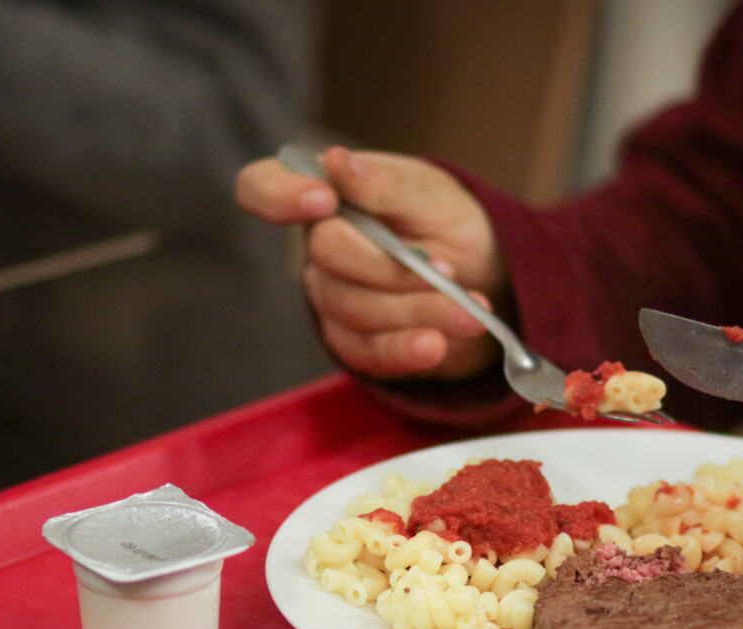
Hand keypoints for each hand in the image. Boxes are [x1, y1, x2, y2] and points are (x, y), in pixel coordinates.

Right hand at [234, 145, 505, 380]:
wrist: (480, 273)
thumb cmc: (443, 218)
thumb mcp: (428, 192)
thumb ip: (384, 182)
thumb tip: (338, 161)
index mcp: (324, 192)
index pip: (262, 187)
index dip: (277, 195)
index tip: (324, 199)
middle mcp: (317, 246)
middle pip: (328, 257)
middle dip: (392, 267)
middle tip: (449, 272)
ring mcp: (329, 297)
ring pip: (355, 310)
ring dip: (417, 311)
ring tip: (469, 311)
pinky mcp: (351, 343)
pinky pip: (366, 353)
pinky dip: (405, 350)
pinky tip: (436, 345)